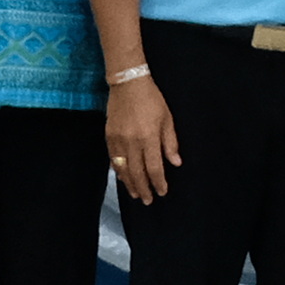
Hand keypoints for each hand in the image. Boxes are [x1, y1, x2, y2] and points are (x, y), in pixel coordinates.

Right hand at [106, 74, 180, 205]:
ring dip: (130, 184)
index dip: (158, 182)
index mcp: (149, 138)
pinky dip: (119, 171)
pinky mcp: (108, 137)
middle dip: (144, 189)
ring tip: (136, 194)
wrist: (128, 84)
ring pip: (123, 169)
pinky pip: (113, 159)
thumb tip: (176, 163)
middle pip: (137, 173)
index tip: (162, 192)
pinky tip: (123, 178)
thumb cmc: (152, 100)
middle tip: (148, 200)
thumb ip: (170, 142)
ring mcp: (118, 140)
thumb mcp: (167, 119)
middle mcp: (132, 142)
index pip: (154, 168)